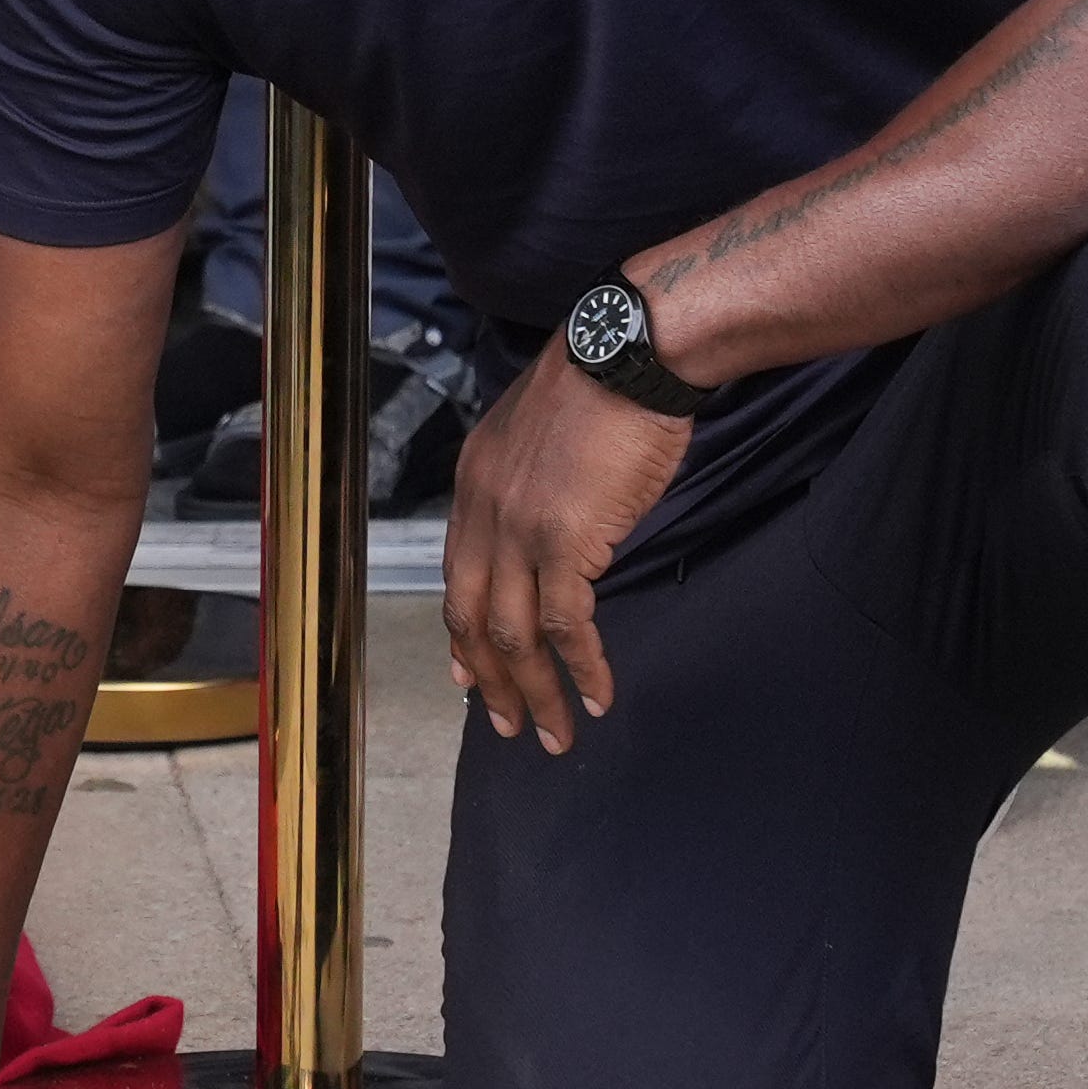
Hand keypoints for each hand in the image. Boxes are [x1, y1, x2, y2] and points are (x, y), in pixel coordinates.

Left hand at [440, 357, 692, 749]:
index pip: (456, 576)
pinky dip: (581, 668)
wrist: (632, 353)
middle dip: (490, 682)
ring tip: (554, 735)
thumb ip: (534, 490)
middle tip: (508, 725)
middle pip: (471, 618)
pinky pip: (567, 626)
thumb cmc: (606, 387)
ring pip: (513, 636)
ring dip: (534, 693)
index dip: (462, 634)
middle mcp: (482, 511)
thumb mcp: (546, 440)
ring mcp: (518, 529)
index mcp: (473, 486)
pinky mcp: (564, 541)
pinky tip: (596, 696)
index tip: (467, 675)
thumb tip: (553, 532)